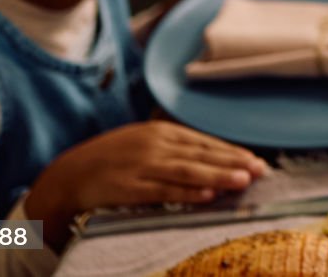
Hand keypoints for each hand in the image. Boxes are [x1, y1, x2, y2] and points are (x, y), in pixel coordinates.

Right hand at [26, 121, 266, 236]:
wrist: (68, 175)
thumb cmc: (112, 161)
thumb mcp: (144, 145)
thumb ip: (175, 150)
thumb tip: (212, 160)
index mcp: (160, 132)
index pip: (204, 142)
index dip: (231, 152)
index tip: (256, 161)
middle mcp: (154, 145)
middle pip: (201, 155)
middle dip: (233, 162)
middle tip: (259, 171)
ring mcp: (141, 166)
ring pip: (187, 171)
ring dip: (218, 175)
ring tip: (242, 181)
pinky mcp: (128, 187)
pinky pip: (162, 191)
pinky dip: (186, 193)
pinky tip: (207, 195)